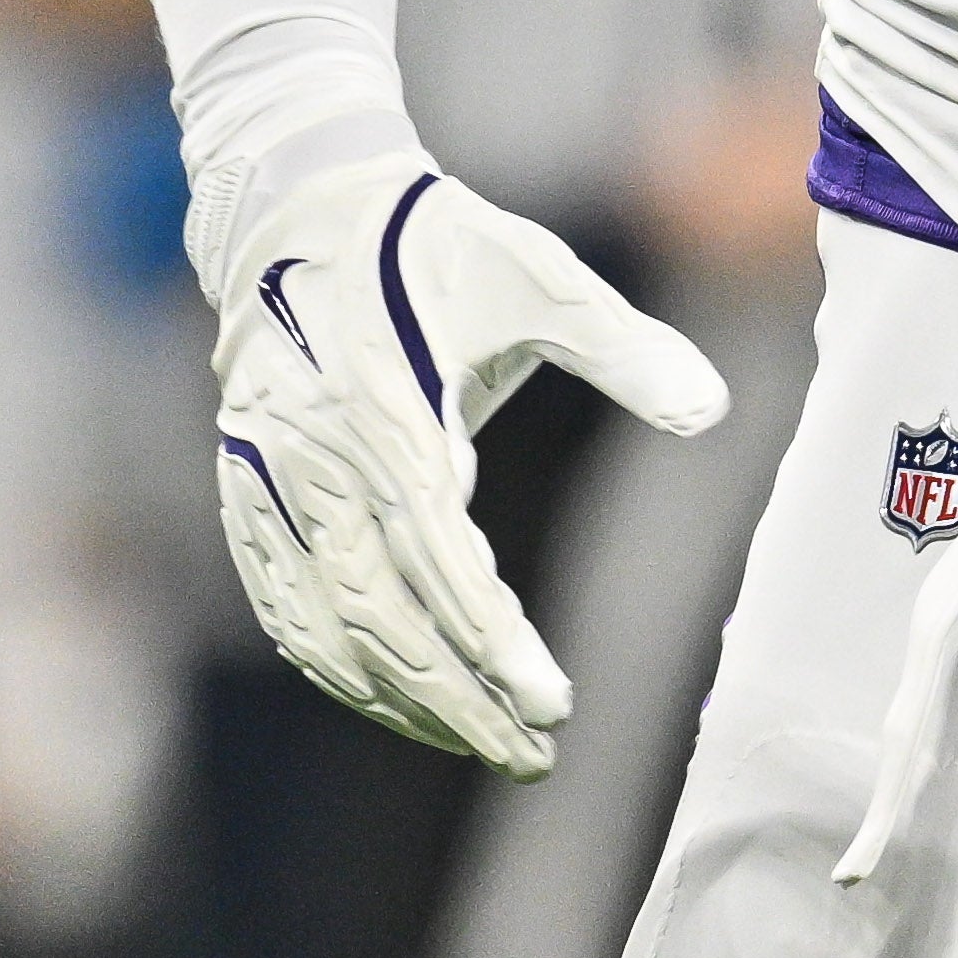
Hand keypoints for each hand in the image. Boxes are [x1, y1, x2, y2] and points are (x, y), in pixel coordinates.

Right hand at [208, 156, 726, 777]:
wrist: (298, 205)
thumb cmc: (434, 241)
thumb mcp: (540, 276)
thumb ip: (625, 348)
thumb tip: (713, 411)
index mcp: (388, 409)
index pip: (441, 559)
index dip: (494, 641)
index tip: (553, 700)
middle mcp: (316, 457)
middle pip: (385, 617)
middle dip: (460, 698)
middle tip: (534, 751)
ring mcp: (267, 480)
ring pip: (328, 626)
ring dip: (402, 698)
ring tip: (483, 740)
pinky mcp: (243, 491)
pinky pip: (282, 605)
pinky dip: (335, 664)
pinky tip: (392, 697)